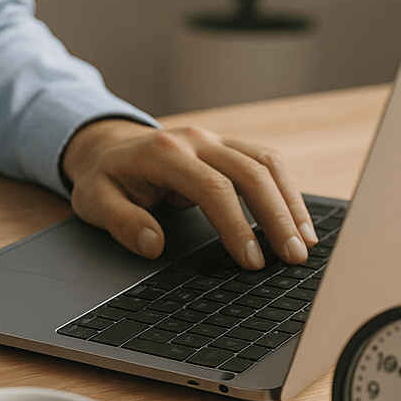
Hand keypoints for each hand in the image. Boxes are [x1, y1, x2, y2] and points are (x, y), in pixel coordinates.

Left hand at [60, 119, 317, 270]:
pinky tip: (298, 221)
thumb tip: (152, 244)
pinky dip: (287, 191)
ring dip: (291, 203)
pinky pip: (267, 163)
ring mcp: (216, 140)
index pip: (212, 188)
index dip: (236, 225)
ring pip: (267, 163)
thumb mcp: (94, 201)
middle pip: (251, 173)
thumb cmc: (105, 178)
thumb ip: (121, 221)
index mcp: (164, 153)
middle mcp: (196, 141)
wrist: (109, 148)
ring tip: (305, 243)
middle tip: (293, 257)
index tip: (250, 260)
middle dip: (277, 217)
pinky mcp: (229, 147)